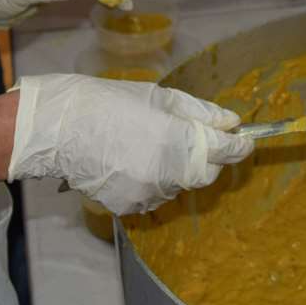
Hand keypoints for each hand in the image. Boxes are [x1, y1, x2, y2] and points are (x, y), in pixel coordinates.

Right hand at [8, 75, 253, 213]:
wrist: (59, 129)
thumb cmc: (108, 103)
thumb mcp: (158, 98)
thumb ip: (199, 113)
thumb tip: (230, 122)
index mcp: (178, 141)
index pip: (224, 150)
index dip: (239, 145)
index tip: (246, 140)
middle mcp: (168, 174)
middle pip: (205, 173)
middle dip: (205, 157)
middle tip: (189, 137)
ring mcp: (149, 194)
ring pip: (179, 185)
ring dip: (176, 169)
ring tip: (148, 145)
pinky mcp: (130, 206)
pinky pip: (154, 194)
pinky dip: (152, 180)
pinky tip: (131, 161)